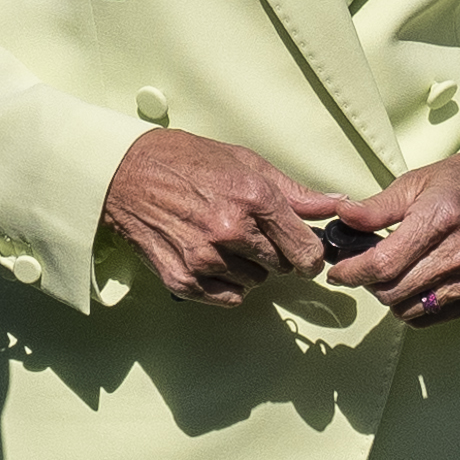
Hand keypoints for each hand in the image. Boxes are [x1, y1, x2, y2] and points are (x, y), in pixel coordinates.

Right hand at [101, 124, 341, 300]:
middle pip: (282, 267)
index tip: (305, 252)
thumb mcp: (245, 162)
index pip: (306, 250)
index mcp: (254, 198)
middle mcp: (231, 231)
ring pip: (255, 283)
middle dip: (275, 253)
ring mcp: (205, 259)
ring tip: (224, 240)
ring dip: (248, 268)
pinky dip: (226, 284)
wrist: (125, 174)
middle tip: (252, 233)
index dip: (311, 254)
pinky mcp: (183, 280)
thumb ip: (294, 191)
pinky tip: (211, 258)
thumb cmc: (184, 161)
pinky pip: (228, 298)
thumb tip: (335, 204)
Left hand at [308, 141, 459, 322]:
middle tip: (362, 267)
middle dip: (367, 283)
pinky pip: (432, 317)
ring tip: (390, 273)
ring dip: (390, 296)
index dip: (352, 272)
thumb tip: (341, 217)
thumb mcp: (415, 182)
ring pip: (409, 310)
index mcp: (440, 219)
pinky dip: (414, 306)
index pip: (384, 264)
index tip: (338, 270)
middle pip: (393, 292)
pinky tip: (413, 283)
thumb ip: (376, 208)